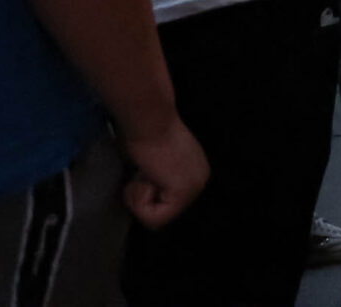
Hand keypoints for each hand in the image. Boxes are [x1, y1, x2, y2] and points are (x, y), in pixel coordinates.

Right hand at [119, 113, 208, 229]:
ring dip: (139, 196)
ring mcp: (195, 187)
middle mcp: (200, 181)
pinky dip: (139, 201)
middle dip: (142, 196)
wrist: (149, 120)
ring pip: (155, 220)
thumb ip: (158, 178)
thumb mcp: (155, 163)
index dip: (145, 193)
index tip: (146, 170)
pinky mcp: (183, 192)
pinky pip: (153, 219)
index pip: (165, 206)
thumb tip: (145, 188)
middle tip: (144, 171)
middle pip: (160, 215)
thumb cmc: (144, 134)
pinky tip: (146, 176)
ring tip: (145, 172)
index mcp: (196, 173)